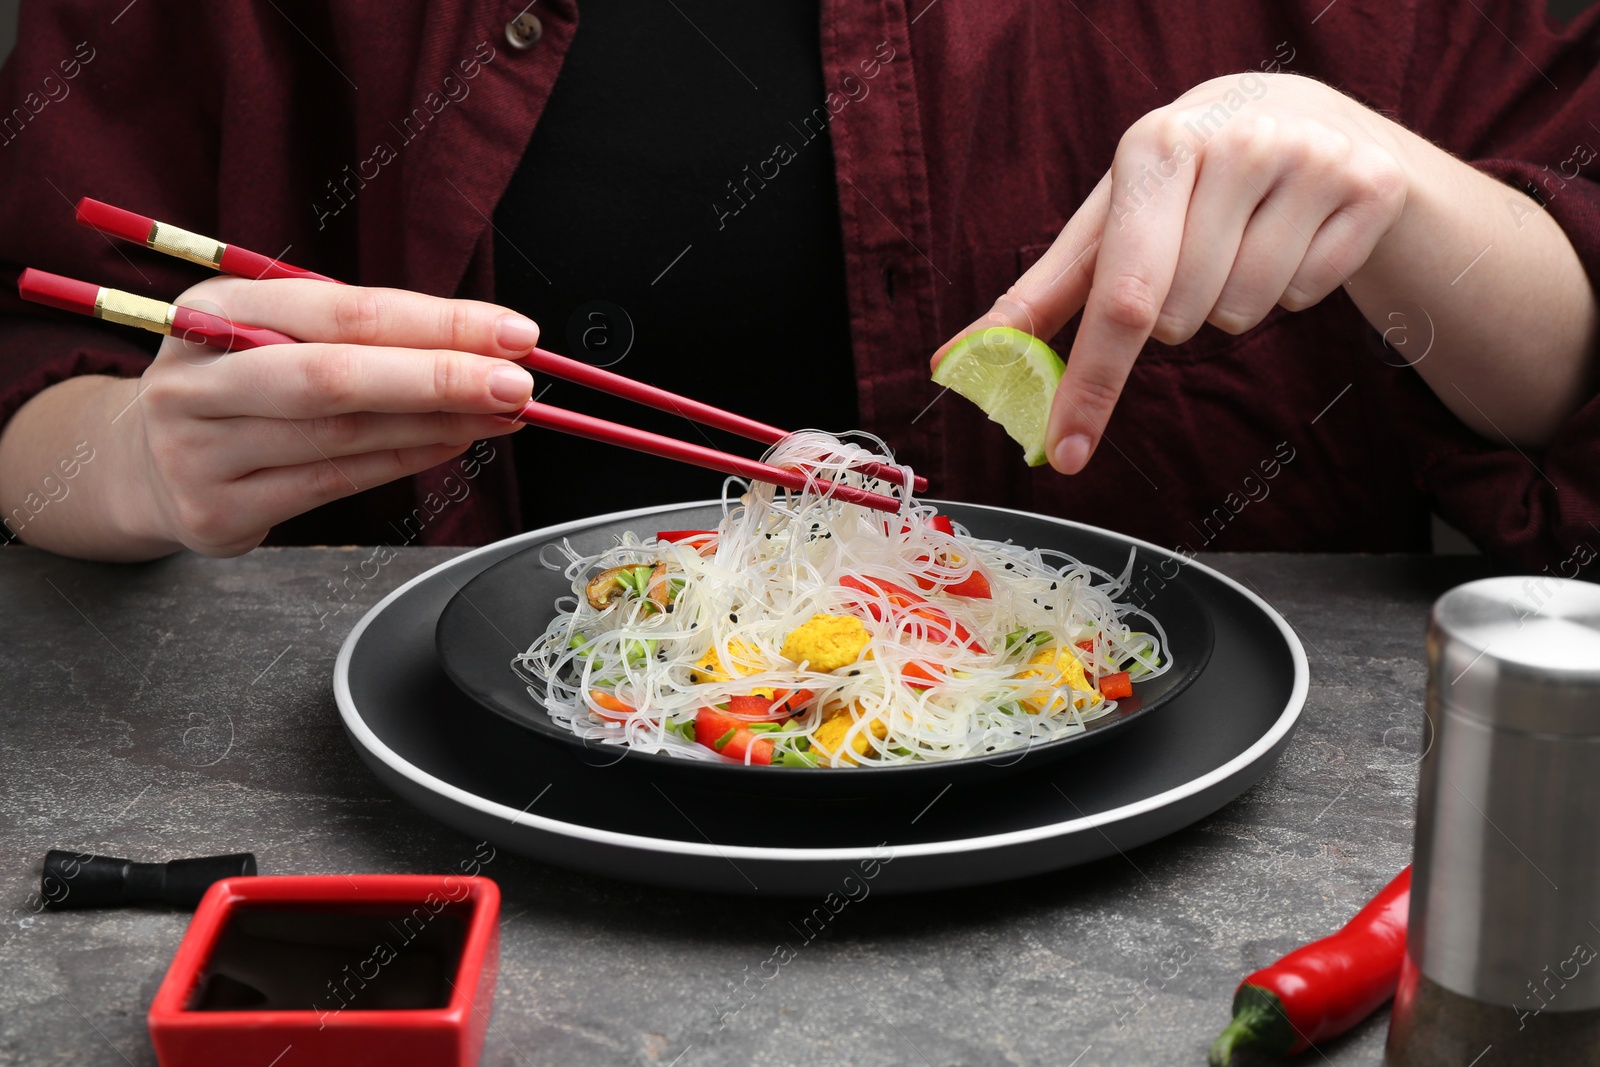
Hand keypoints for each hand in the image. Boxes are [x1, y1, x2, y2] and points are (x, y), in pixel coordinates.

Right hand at [119, 277, 538, 555]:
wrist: (142, 462)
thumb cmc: (238, 383)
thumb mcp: (273, 332)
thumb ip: (361, 332)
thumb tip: (483, 342)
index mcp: (214, 309)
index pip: (343, 313)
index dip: (435, 323)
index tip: (512, 332)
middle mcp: (197, 378)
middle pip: (335, 376)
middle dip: (439, 377)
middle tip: (516, 382)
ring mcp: (199, 449)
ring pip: (343, 436)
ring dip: (437, 424)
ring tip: (501, 413)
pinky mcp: (219, 510)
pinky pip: (333, 483)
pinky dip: (404, 461)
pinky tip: (453, 444)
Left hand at [935, 73, 1408, 472]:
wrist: (1303, 117)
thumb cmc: (1180, 185)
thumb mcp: (1109, 221)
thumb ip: (1037, 296)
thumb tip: (954, 361)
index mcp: (1155, 147)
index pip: (1121, 298)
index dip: (1092, 384)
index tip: (1066, 453)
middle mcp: (1233, 143)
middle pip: (1184, 318)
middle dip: (1173, 316)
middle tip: (1189, 255)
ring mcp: (1309, 160)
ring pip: (1243, 313)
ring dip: (1229, 305)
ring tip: (1239, 241)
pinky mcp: (1369, 186)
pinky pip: (1304, 298)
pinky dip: (1288, 288)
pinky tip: (1288, 237)